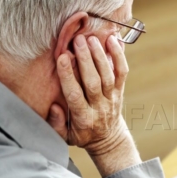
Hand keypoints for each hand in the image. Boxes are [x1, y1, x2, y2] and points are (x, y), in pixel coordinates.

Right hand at [49, 34, 127, 153]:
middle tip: (78, 41)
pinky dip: (119, 57)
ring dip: (100, 56)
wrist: (108, 139)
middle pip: (93, 82)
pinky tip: (113, 41)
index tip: (62, 57)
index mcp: (83, 118)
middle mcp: (99, 107)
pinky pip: (122, 73)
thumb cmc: (82, 135)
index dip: (69, 76)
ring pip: (108, 76)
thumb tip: (54, 106)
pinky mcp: (120, 92)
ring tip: (91, 38)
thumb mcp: (65, 137)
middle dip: (86, 60)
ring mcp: (112, 98)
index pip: (75, 95)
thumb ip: (57, 124)